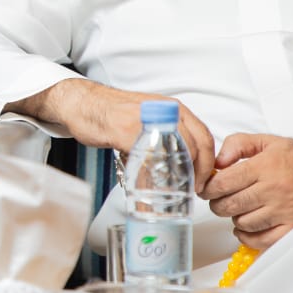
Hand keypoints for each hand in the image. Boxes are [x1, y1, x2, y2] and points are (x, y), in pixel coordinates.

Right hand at [4, 79, 215, 184]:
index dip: (208, 161)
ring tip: (179, 189)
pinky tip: (153, 183)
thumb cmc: (116, 113)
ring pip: (176, 150)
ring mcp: (146, 121)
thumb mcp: (150, 118)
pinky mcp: (126, 131)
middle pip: (195, 145)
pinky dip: (154, 173)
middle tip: (195, 188)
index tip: (204, 178)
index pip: (204, 135)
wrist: (85, 103)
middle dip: (199, 172)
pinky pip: (147, 156)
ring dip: (182, 174)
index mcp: (172, 108)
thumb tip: (183, 162)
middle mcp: (164, 111)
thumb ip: (167, 134)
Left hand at [200, 134, 292, 249]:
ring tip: (240, 208)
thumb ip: (240, 144)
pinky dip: (246, 235)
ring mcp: (283, 213)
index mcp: (267, 166)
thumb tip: (217, 161)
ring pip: (241, 222)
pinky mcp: (291, 230)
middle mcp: (274, 190)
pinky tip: (247, 225)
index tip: (206, 188)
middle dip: (217, 203)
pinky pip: (257, 240)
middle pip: (228, 204)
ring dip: (234, 217)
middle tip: (219, 199)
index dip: (208, 187)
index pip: (223, 181)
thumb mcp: (273, 142)